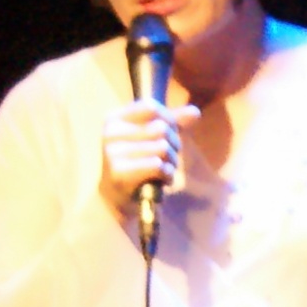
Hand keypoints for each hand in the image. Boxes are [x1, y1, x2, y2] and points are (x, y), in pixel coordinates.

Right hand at [99, 99, 203, 222]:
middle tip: (168, 158)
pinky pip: (157, 166)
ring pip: (162, 148)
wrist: (117, 198)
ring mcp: (112, 152)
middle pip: (161, 128)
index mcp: (114, 118)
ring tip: (165, 170)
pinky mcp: (119, 172)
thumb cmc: (138, 162)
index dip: (169, 121)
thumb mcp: (153, 138)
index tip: (167, 136)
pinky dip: (167, 175)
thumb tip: (195, 112)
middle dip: (174, 145)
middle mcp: (110, 133)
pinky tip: (162, 181)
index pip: (152, 107)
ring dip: (171, 162)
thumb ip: (173, 122)